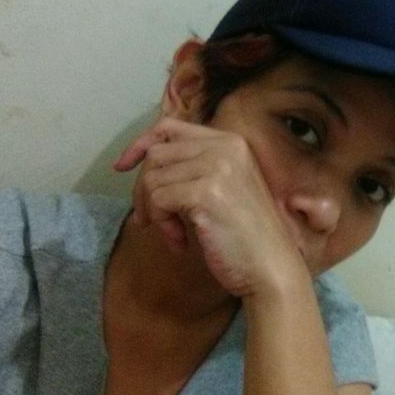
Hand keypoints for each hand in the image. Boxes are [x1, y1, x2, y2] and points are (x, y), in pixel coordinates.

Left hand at [112, 117, 309, 296]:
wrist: (272, 267)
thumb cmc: (246, 236)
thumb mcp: (223, 188)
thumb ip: (194, 167)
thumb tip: (142, 161)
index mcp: (231, 142)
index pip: (170, 127)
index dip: (140, 144)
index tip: (122, 166)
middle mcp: (225, 146)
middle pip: (156, 154)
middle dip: (144, 189)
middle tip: (152, 220)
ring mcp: (217, 167)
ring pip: (152, 178)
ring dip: (153, 211)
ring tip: (174, 234)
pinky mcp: (206, 192)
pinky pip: (158, 199)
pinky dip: (161, 224)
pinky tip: (180, 242)